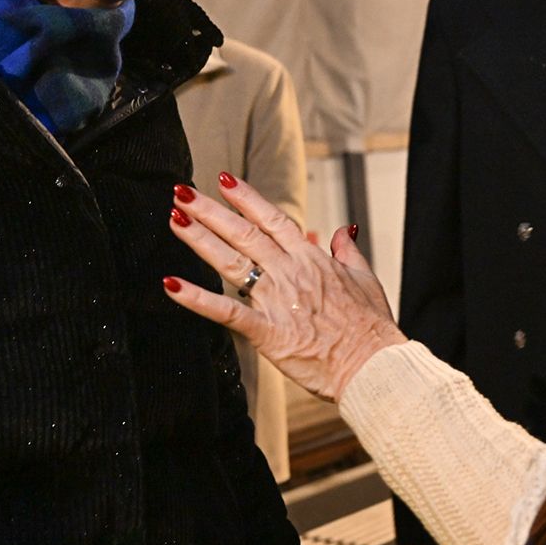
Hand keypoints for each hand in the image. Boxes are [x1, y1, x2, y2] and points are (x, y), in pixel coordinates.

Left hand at [163, 175, 405, 401]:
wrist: (374, 365)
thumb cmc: (371, 328)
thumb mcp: (366, 279)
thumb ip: (347, 251)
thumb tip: (339, 230)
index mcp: (312, 260)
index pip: (273, 219)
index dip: (247, 198)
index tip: (225, 180)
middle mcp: (290, 273)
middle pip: (243, 233)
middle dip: (210, 210)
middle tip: (183, 191)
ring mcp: (276, 301)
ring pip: (231, 262)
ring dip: (199, 239)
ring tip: (175, 219)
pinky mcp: (267, 332)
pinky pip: (226, 311)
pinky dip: (197, 298)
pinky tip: (171, 284)